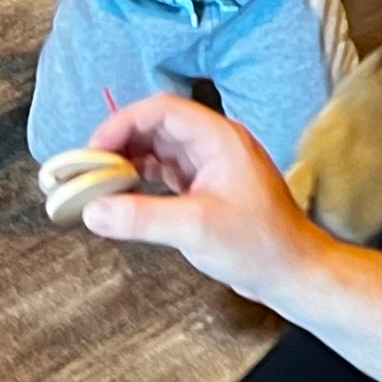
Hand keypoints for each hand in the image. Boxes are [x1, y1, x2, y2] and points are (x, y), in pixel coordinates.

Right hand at [80, 90, 327, 305]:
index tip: (94, 149)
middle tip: (90, 168)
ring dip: (130, 161)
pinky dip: (143, 179)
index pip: (163, 110)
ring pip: (161, 149)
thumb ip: (142, 218)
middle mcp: (216, 145)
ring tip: (100, 182)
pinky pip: (168, 171)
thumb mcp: (195, 229)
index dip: (123, 123)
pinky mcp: (208, 188)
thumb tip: (95, 210)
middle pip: (158, 126)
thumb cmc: (259, 245)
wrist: (291, 271)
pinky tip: (125, 194)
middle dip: (121, 142)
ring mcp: (212, 166)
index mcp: (220, 139)